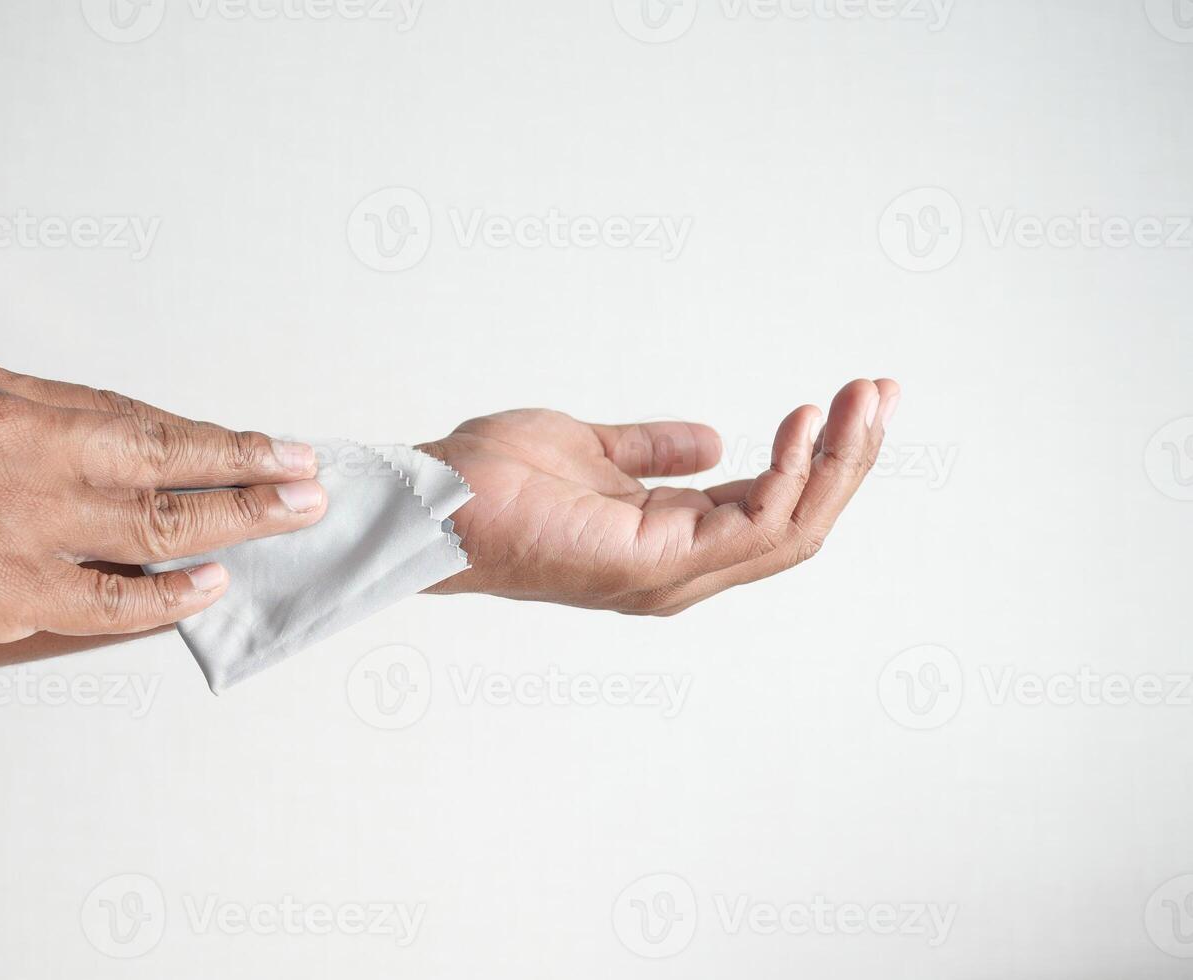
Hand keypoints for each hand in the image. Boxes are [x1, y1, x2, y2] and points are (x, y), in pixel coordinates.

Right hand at [0, 360, 326, 682]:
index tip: (267, 441)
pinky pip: (112, 601)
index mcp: (12, 405)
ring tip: (288, 519)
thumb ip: (36, 416)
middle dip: (252, 471)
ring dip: (235, 524)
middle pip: (169, 465)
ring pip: (157, 530)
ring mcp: (24, 534)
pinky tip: (210, 586)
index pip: (142, 420)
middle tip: (309, 476)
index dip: (213, 435)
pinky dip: (168, 596)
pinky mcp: (9, 600)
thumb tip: (126, 435)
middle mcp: (29, 460)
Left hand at [419, 378, 898, 613]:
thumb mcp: (594, 451)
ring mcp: (670, 575)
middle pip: (798, 523)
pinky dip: (788, 477)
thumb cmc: (495, 481)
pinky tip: (806, 425)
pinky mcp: (652, 567)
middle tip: (882, 392)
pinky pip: (749, 530)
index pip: (771, 509)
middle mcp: (681, 569)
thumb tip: (713, 442)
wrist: (434, 502)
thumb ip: (654, 453)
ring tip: (863, 399)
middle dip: (851, 458)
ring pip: (789, 530)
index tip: (855, 396)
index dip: (823, 457)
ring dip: (837, 463)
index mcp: (670, 542)